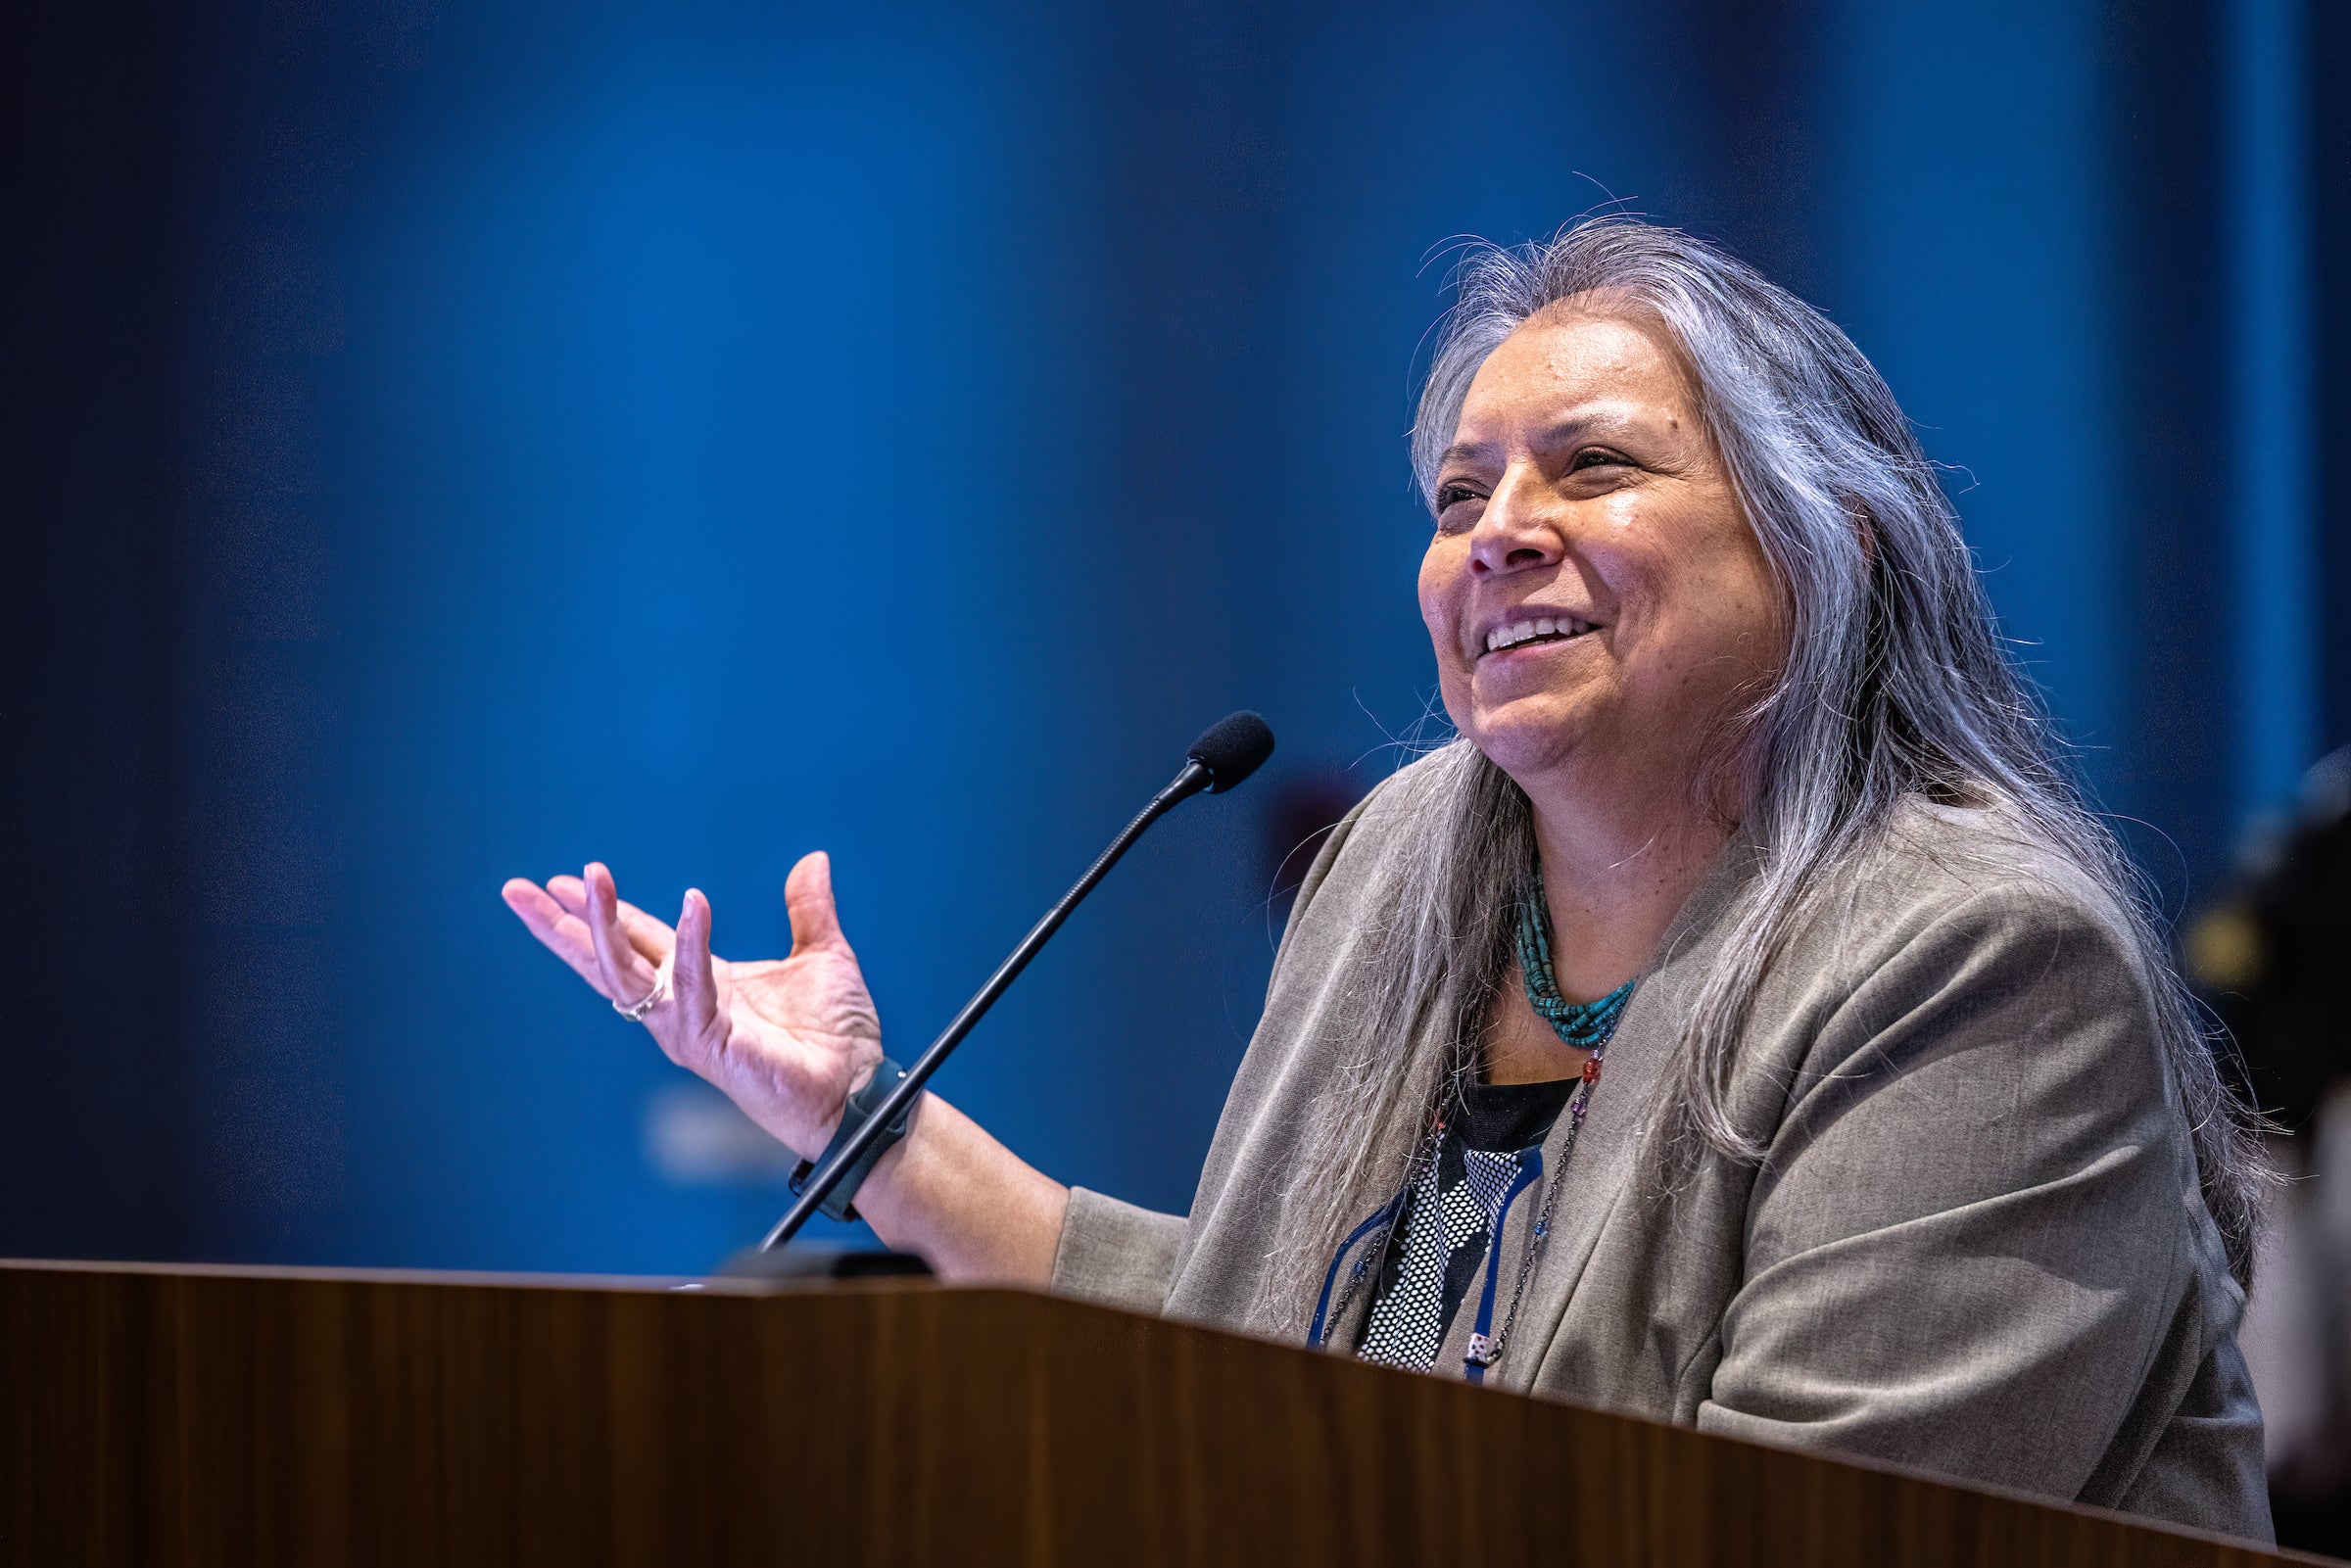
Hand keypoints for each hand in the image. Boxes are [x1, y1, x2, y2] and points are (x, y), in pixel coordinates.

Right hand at [501, 852, 883, 1159]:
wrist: (858, 1091)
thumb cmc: (837, 1037)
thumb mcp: (823, 955)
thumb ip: (808, 908)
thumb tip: (813, 860)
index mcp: (700, 981)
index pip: (636, 939)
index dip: (601, 910)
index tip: (565, 881)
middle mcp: (683, 1005)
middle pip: (606, 959)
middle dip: (559, 926)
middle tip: (518, 889)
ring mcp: (688, 1027)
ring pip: (626, 973)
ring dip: (603, 925)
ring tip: (588, 879)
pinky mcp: (708, 1044)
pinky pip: (690, 987)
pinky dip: (690, 944)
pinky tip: (692, 904)